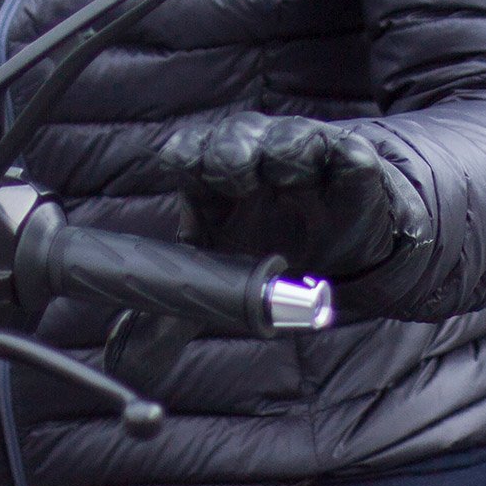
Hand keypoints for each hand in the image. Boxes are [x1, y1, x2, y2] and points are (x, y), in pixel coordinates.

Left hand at [151, 113, 414, 279]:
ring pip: (291, 137)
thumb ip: (185, 303)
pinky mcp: (354, 168)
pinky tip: (344, 167)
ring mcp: (306, 159)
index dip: (187, 153)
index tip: (182, 161)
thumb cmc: (279, 248)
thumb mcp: (229, 273)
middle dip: (230, 151)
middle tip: (234, 176)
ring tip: (289, 175)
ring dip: (286, 150)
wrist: (353, 248)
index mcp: (217, 182)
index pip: (193, 152)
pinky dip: (346, 159)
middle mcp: (258, 158)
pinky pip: (350, 155)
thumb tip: (132, 348)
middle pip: (237, 137)